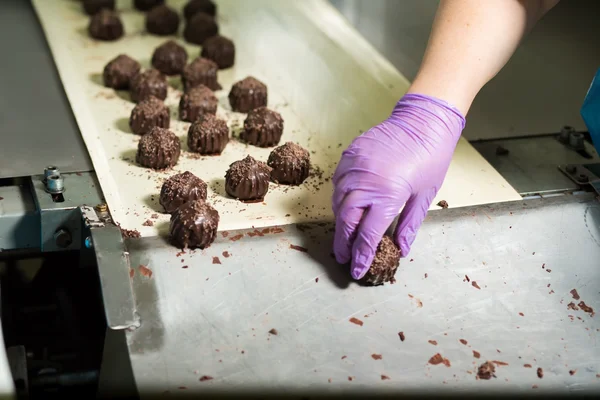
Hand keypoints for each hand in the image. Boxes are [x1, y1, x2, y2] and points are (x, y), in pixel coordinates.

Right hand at [332, 93, 465, 279]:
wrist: (424, 120)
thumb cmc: (431, 157)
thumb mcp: (424, 196)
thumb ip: (409, 225)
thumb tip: (401, 249)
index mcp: (388, 194)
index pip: (368, 234)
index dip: (361, 255)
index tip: (357, 270)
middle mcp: (366, 181)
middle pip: (346, 220)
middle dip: (343, 242)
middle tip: (343, 256)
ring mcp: (354, 166)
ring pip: (338, 202)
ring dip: (340, 222)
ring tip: (344, 235)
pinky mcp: (350, 155)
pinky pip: (338, 182)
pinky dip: (340, 198)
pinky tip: (346, 206)